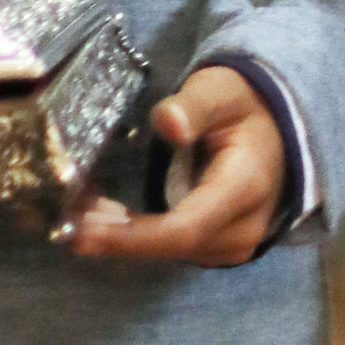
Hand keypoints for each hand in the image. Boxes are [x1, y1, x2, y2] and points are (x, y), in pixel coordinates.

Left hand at [68, 67, 285, 268]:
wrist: (278, 129)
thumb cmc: (243, 106)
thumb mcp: (221, 91)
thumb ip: (194, 106)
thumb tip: (168, 122)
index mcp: (244, 186)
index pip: (184, 229)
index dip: (131, 238)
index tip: (83, 233)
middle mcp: (244, 226)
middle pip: (171, 246)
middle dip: (115, 236)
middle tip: (66, 216)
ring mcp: (236, 244)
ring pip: (169, 252)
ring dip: (122, 238)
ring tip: (81, 211)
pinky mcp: (222, 247)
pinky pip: (175, 249)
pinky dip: (138, 237)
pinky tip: (108, 217)